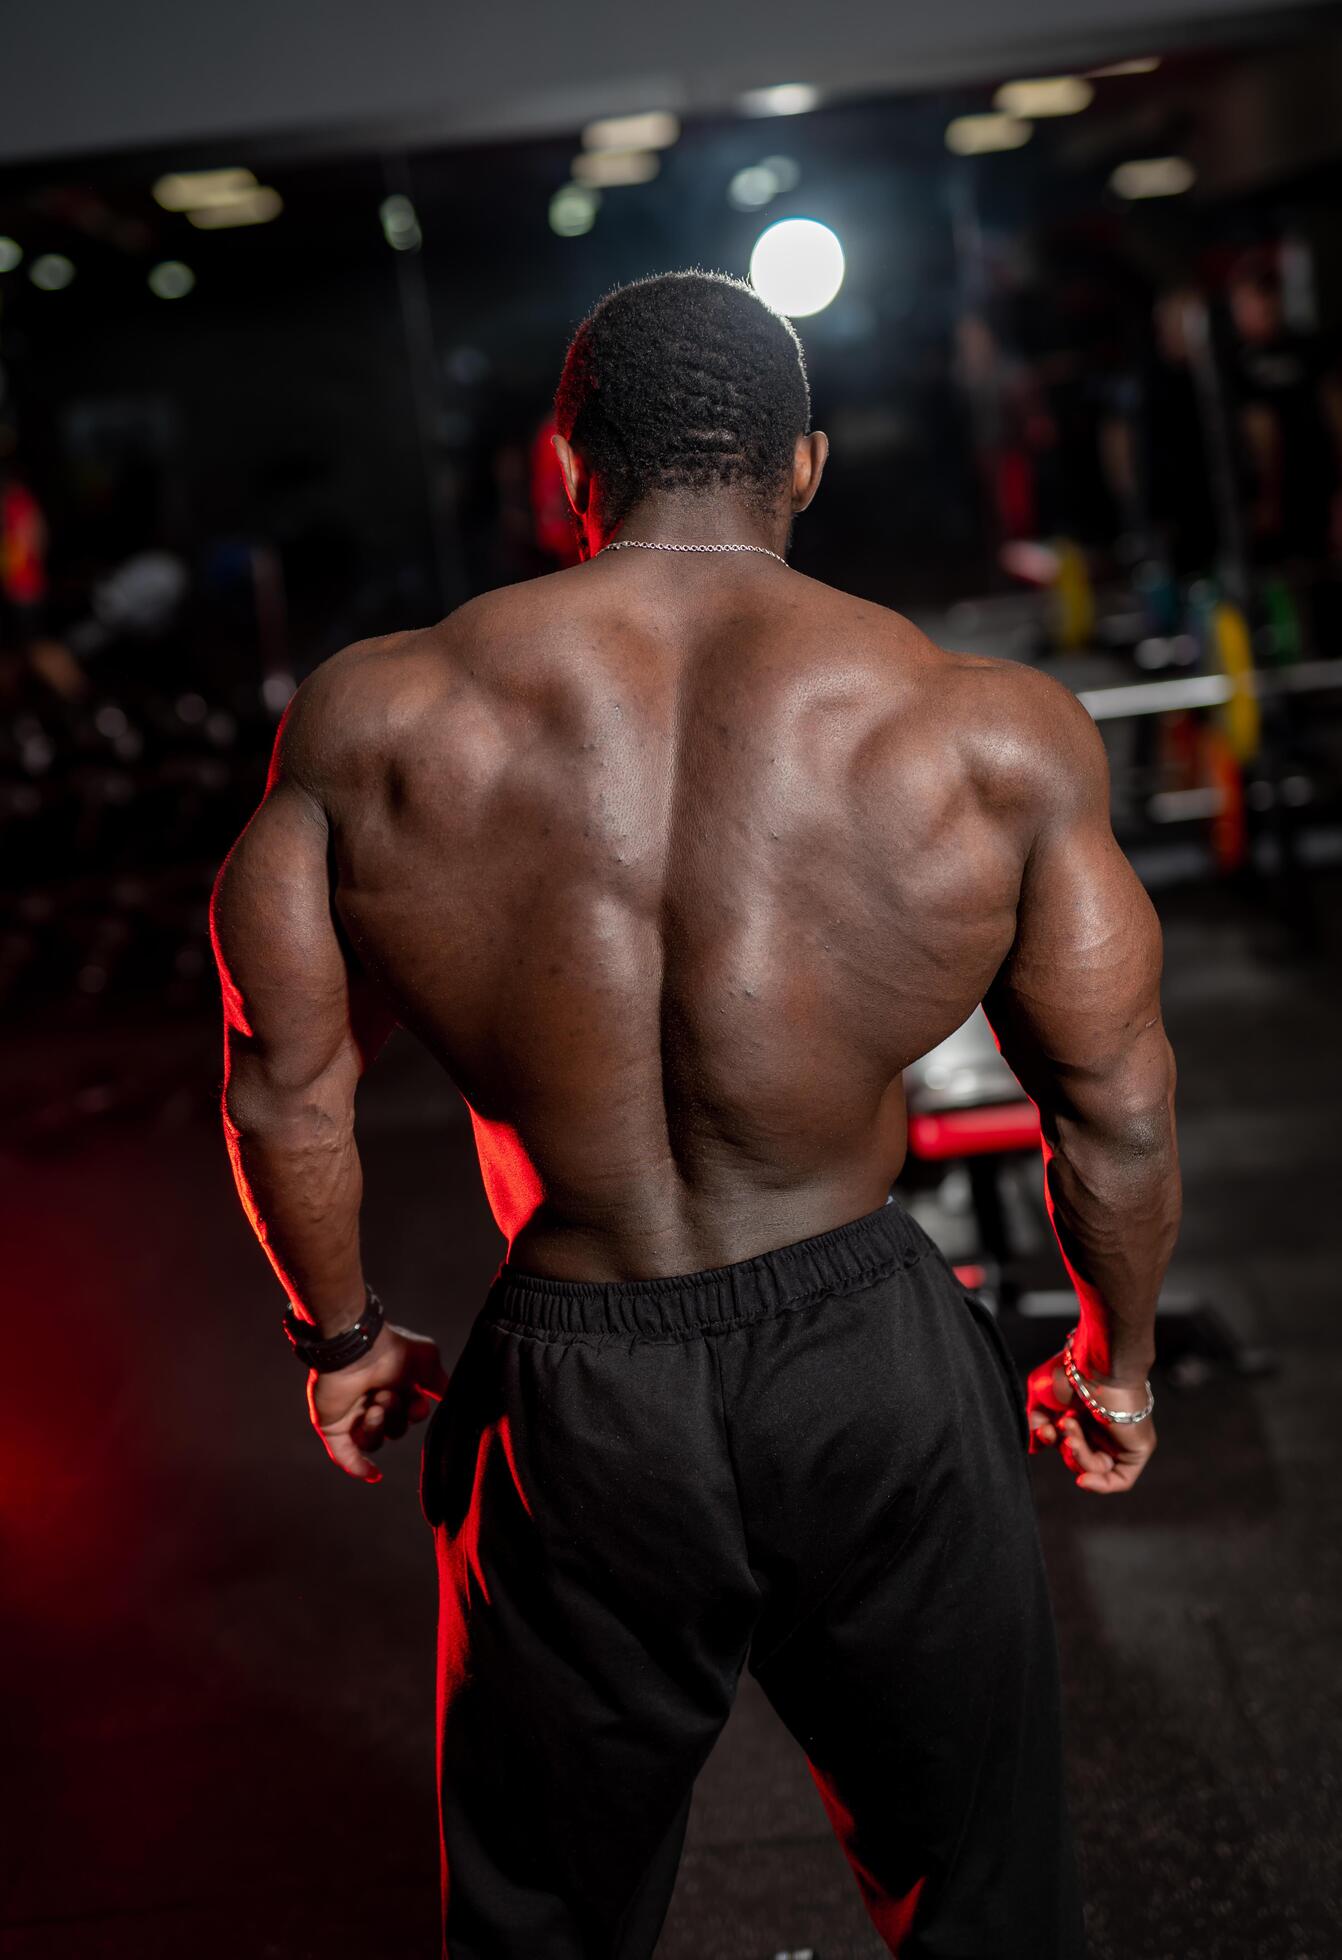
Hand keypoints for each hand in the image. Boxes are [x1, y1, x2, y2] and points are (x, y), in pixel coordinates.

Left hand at [307, 1322, 449, 1483]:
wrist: (356, 1347)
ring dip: (378, 1428)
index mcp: (395, 1387)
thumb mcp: (427, 1360)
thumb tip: (451, 1399)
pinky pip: (345, 1455)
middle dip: (395, 1416)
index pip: (410, 1415)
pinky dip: (358, 1467)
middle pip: (394, 1430)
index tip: (416, 1405)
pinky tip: (374, 1474)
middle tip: (384, 1395)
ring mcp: (352, 1415)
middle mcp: (374, 1402)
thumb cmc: (392, 1349)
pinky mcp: (333, 1426)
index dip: (416, 1414)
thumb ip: (439, 1382)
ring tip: (373, 1407)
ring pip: (373, 1442)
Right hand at [1026, 1350, 1156, 1494]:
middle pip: (1078, 1458)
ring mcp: (1119, 1439)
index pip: (1064, 1442)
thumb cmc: (1069, 1374)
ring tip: (1071, 1430)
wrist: (1098, 1365)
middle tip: (1061, 1426)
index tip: (1044, 1429)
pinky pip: (1120, 1479)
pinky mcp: (1136, 1448)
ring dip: (1077, 1455)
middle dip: (1065, 1448)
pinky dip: (1100, 1484)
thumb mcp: (1040, 1398)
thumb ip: (1036, 1423)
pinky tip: (1083, 1479)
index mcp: (1082, 1415)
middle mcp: (1102, 1428)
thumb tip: (1034, 1447)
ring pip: (1096, 1468)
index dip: (1050, 1441)